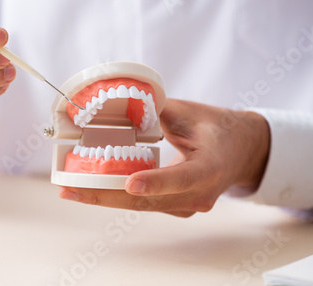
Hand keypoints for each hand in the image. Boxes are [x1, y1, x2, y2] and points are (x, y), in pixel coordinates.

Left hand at [59, 99, 270, 216]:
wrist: (242, 151)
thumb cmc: (218, 128)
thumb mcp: (190, 112)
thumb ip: (156, 110)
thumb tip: (119, 105)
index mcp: (211, 167)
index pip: (182, 179)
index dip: (156, 182)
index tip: (129, 183)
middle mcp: (200, 194)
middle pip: (150, 201)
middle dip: (107, 195)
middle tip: (70, 190)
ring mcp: (189, 206)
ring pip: (143, 206)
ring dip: (106, 198)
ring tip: (71, 191)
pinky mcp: (178, 207)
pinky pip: (146, 204)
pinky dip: (119, 196)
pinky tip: (92, 189)